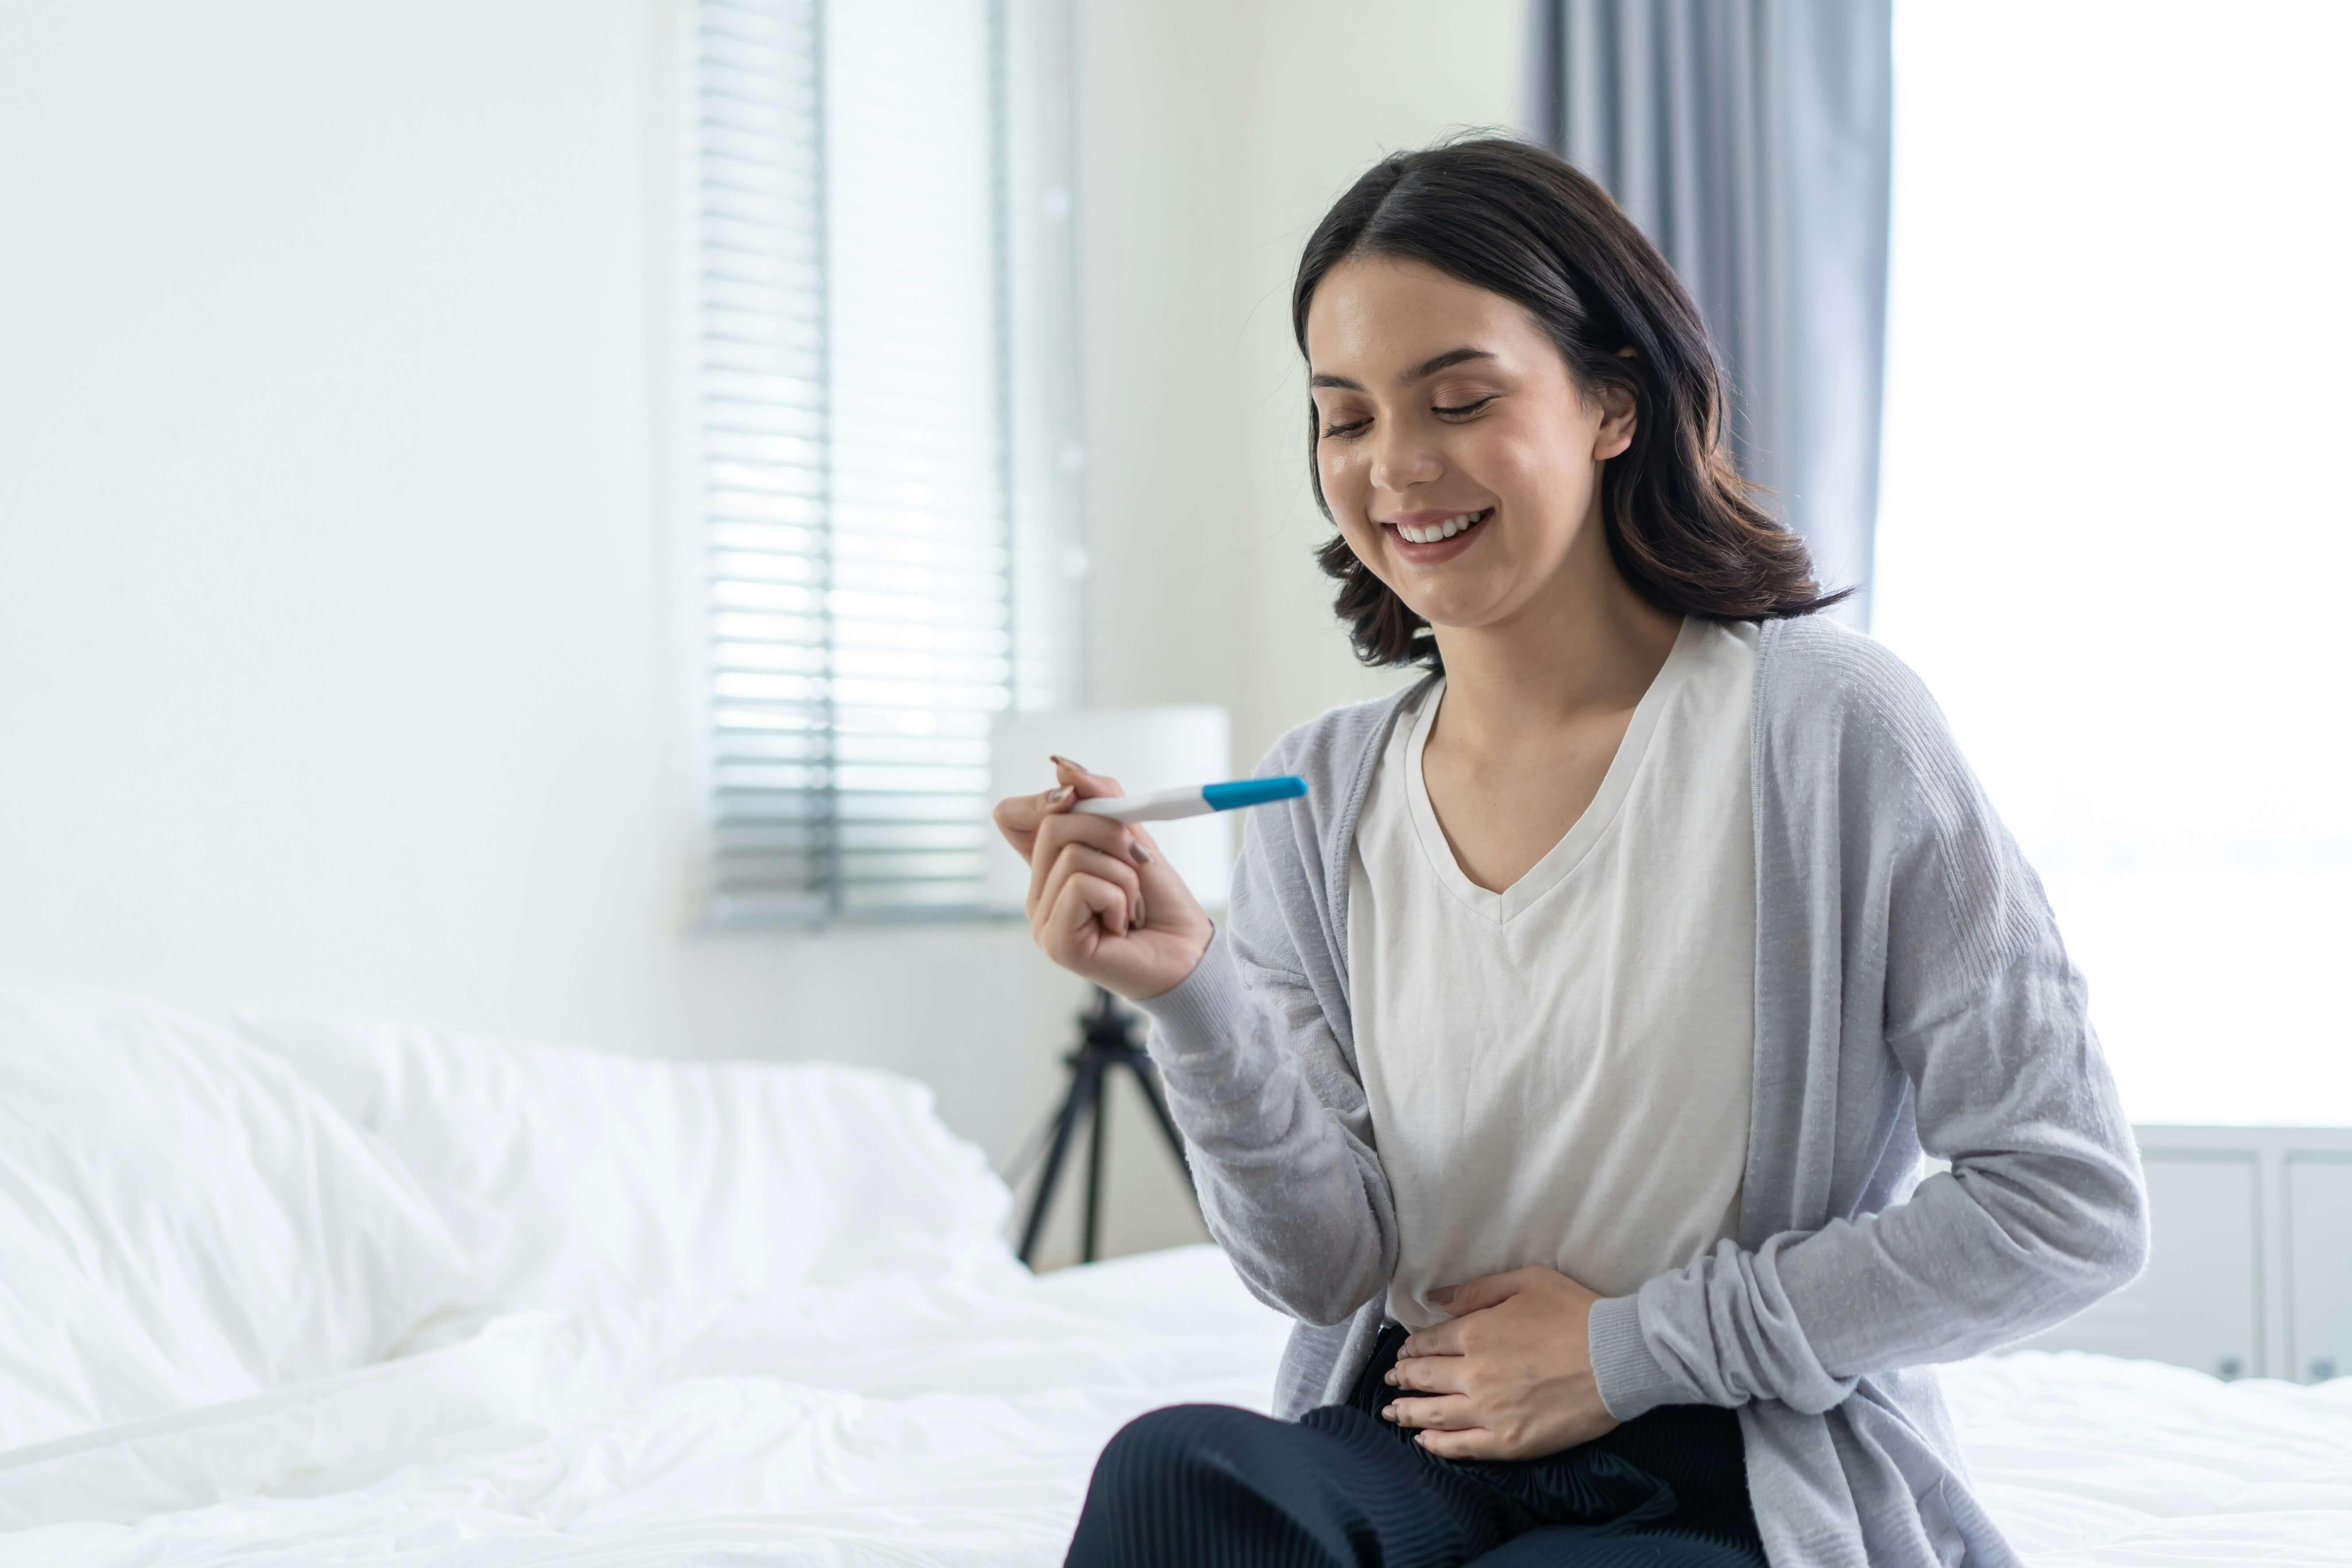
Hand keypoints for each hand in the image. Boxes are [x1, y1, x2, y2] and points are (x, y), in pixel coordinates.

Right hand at [990, 757, 1215, 1001]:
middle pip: (1051, 825)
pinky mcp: (1056, 942)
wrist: (1189, 951)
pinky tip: (1123, 924)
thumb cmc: (1161, 901)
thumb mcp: (1134, 837)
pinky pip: (1081, 885)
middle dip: (1109, 831)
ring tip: (1133, 905)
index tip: (1078, 798)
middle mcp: (1039, 895)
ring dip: (1123, 873)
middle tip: (1137, 863)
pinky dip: (1118, 897)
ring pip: (1072, 855)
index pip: (1012, 816)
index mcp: (1049, 869)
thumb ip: (1101, 801)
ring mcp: (1044, 921)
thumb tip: (1061, 767)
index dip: (1042, 799)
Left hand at [1382, 1265, 1617, 1459]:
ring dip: (1408, 1413)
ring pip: (1435, 1415)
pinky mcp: (1509, 1441)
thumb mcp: (1527, 1281)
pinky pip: (1462, 1447)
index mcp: (1476, 1333)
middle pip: (1425, 1378)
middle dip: (1402, 1377)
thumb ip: (1478, 1290)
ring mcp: (1489, 1412)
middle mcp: (1473, 1374)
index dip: (1413, 1347)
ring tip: (1391, 1413)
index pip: (1430, 1342)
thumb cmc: (1576, 1314)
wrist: (1618, 1359)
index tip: (1404, 1351)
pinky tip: (1424, 1443)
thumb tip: (1440, 1297)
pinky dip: (1438, 1445)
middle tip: (1389, 1379)